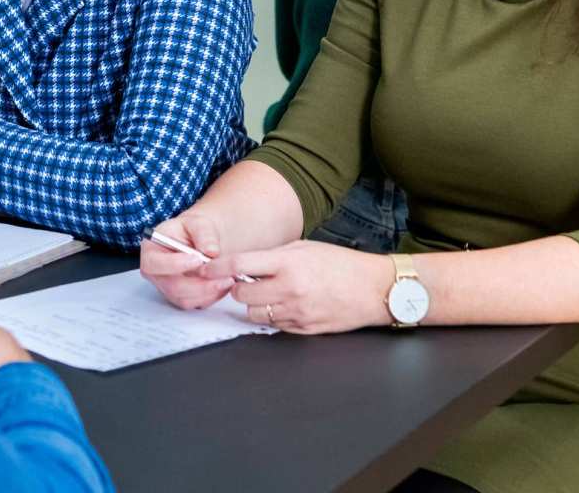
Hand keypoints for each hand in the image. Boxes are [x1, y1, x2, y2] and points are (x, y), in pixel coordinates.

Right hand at [140, 212, 234, 309]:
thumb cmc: (193, 230)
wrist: (201, 241)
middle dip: (199, 283)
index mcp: (151, 251)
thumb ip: (204, 234)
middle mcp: (157, 273)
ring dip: (209, 291)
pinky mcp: (183, 298)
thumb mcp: (198, 222)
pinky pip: (197, 303)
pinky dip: (213, 295)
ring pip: (186, 299)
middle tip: (222, 275)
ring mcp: (168, 288)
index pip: (153, 264)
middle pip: (172, 286)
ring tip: (228, 278)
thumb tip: (210, 252)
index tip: (197, 258)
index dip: (174, 264)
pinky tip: (223, 283)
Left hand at [204, 240, 394, 333]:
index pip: (240, 265)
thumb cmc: (340, 264)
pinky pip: (274, 326)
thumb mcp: (304, 248)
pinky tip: (285, 305)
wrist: (373, 289)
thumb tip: (245, 264)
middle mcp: (289, 289)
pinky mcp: (304, 330)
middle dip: (238, 289)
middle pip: (241, 295)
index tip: (204, 269)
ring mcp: (297, 312)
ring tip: (269, 293)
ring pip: (254, 314)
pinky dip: (273, 316)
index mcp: (288, 263)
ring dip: (254, 305)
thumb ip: (273, 256)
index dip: (217, 268)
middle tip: (246, 282)